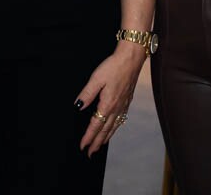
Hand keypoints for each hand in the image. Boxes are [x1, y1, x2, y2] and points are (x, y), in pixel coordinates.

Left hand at [76, 42, 144, 156]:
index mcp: (108, 104)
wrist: (131, 59)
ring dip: (106, 138)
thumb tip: (78, 106)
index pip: (96, 125)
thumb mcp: (96, 78)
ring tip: (100, 146)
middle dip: (97, 142)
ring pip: (114, 127)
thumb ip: (87, 93)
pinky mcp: (127, 101)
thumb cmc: (114, 66)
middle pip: (105, 130)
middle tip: (90, 153)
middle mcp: (117, 108)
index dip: (89, 136)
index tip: (83, 146)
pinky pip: (120, 121)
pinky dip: (115, 129)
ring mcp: (123, 106)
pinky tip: (113, 129)